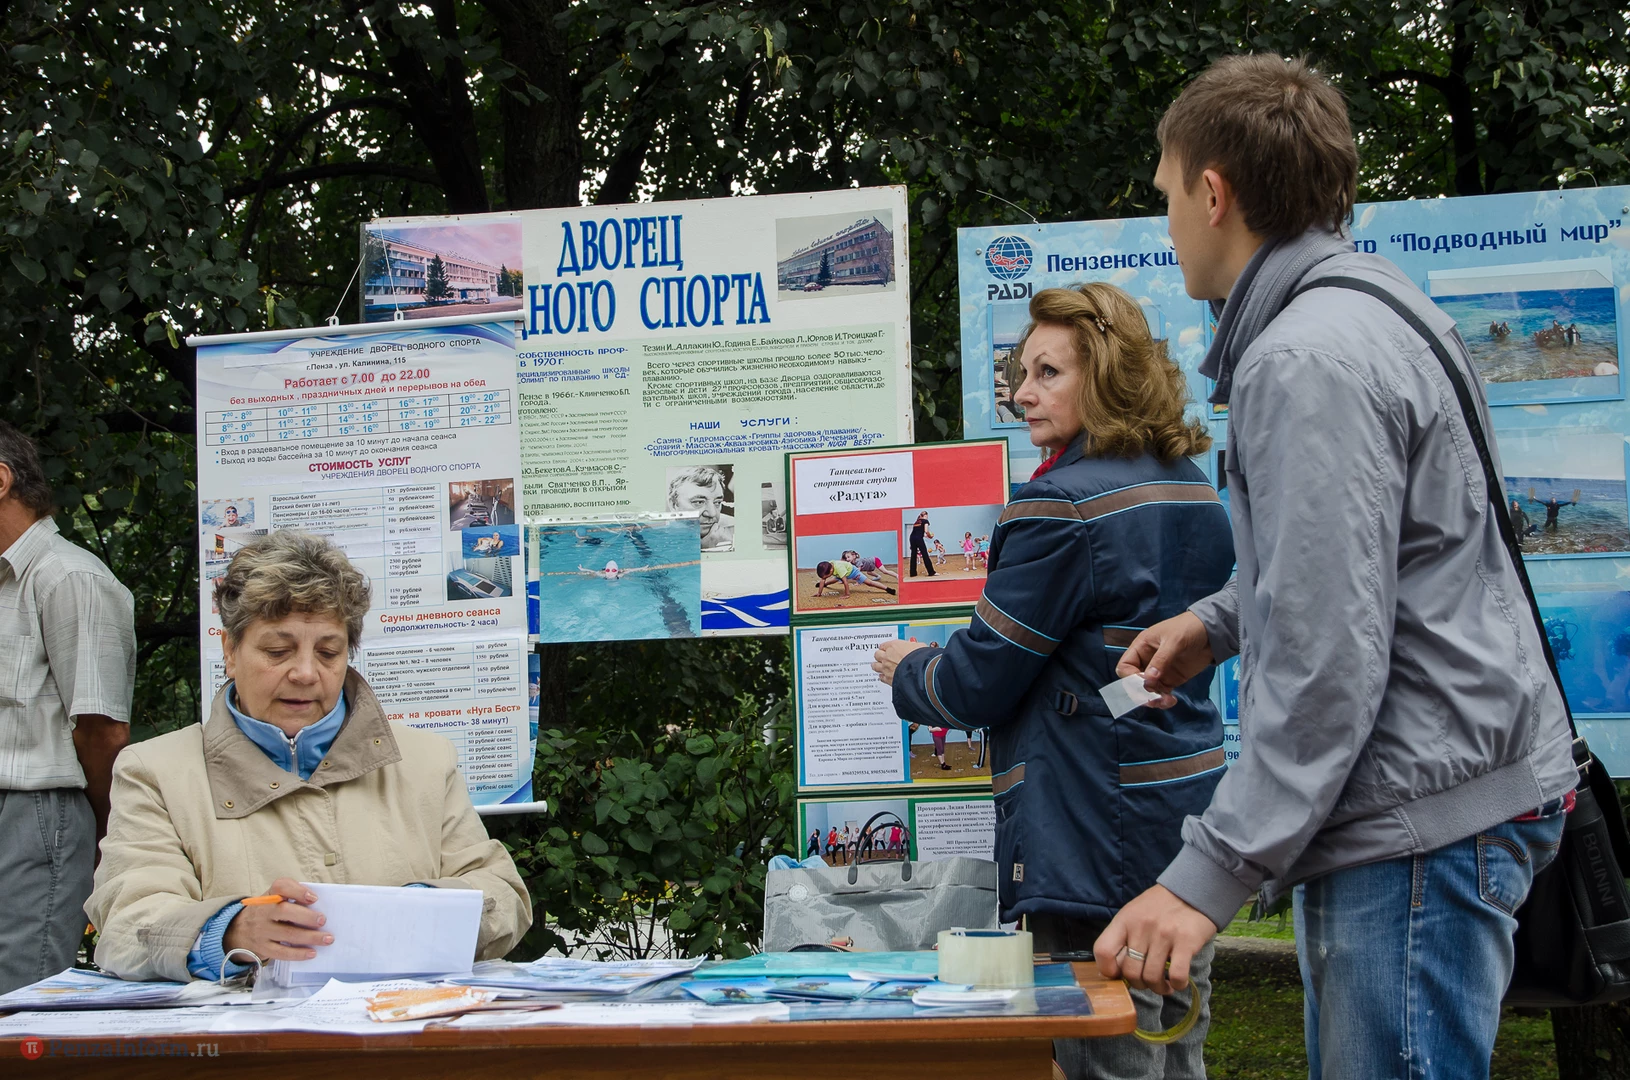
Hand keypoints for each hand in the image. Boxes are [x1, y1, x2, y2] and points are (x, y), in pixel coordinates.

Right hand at [221, 878, 331, 961]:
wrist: (237, 931)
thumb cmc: (266, 912)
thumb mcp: (273, 898)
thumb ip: (292, 897)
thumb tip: (317, 905)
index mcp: (269, 896)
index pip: (280, 886)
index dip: (298, 891)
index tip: (314, 898)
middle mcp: (263, 911)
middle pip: (284, 911)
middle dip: (306, 916)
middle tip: (323, 920)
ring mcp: (262, 931)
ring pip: (286, 934)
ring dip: (309, 937)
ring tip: (327, 939)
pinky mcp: (263, 948)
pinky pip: (281, 952)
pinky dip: (298, 954)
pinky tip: (312, 953)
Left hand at [871, 640, 929, 685]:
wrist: (920, 672)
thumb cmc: (920, 658)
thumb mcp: (919, 646)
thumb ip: (913, 645)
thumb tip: (915, 645)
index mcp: (893, 646)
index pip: (884, 645)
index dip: (886, 647)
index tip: (887, 648)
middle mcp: (887, 656)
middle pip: (877, 654)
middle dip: (879, 656)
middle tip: (882, 656)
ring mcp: (886, 668)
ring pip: (875, 666)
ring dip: (877, 666)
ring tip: (879, 666)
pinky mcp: (888, 679)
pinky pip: (881, 677)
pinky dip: (882, 677)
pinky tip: (884, 677)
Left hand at [1094, 885, 1218, 994]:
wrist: (1193, 889)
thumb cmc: (1161, 905)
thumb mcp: (1135, 913)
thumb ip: (1125, 936)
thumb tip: (1117, 968)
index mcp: (1125, 920)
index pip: (1103, 951)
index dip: (1108, 970)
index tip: (1119, 975)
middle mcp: (1141, 927)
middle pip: (1130, 972)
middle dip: (1139, 984)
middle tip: (1148, 982)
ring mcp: (1163, 935)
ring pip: (1152, 978)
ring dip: (1158, 988)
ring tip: (1164, 985)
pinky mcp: (1186, 942)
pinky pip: (1177, 975)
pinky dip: (1177, 984)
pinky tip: (1178, 982)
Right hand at [1113, 612, 1213, 706]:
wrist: (1212, 632)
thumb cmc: (1188, 629)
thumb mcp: (1174, 641)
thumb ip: (1161, 660)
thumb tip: (1148, 680)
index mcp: (1141, 647)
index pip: (1125, 667)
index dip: (1129, 678)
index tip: (1144, 683)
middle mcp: (1146, 661)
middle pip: (1133, 682)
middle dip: (1141, 692)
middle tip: (1153, 698)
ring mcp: (1159, 672)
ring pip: (1147, 691)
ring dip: (1153, 699)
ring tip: (1165, 701)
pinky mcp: (1171, 680)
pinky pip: (1161, 693)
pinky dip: (1163, 700)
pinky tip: (1171, 701)